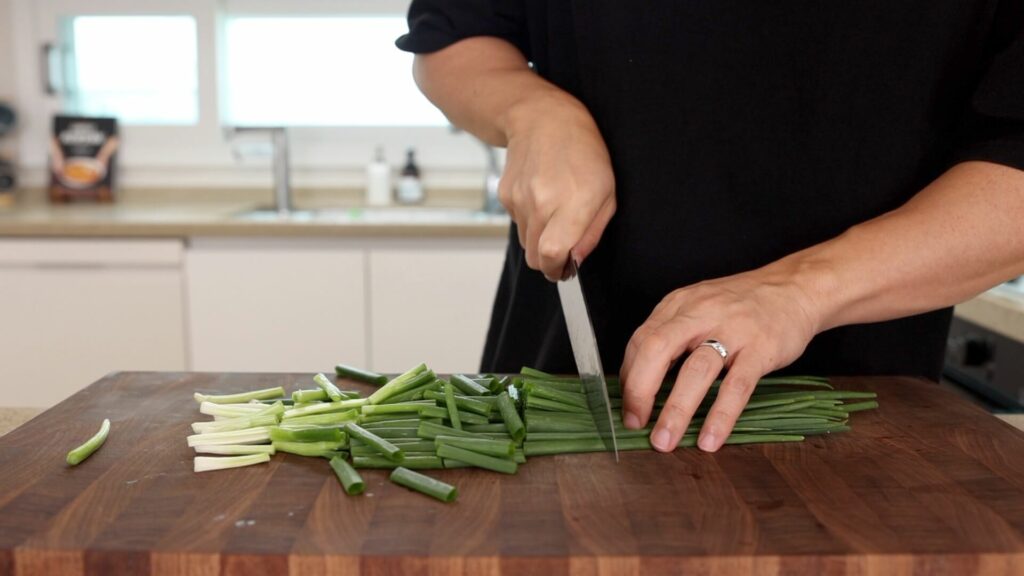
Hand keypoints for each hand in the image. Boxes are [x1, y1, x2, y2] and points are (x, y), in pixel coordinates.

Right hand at [500, 94, 615, 279]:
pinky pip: (517, 223)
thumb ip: (593, 232)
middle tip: (562, 252)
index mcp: (572, 203)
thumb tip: (576, 260)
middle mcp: (541, 203)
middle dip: (549, 262)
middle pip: (535, 258)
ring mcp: (519, 200)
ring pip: (525, 243)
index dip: (557, 269)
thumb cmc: (584, 152)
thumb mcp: (608, 192)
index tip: (566, 270)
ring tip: (554, 215)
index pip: (551, 255)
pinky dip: (529, 220)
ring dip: (539, 240)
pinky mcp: (505, 195)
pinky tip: (541, 197)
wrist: (543, 118)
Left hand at [619, 266, 823, 451]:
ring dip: (676, 410)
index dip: (629, 376)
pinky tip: (710, 439)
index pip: (641, 340)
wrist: (795, 288)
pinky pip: (737, 387)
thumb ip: (670, 335)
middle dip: (640, 390)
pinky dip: (720, 416)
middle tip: (634, 422)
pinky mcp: (761, 349)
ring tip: (664, 441)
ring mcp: (733, 330)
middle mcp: (701, 314)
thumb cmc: (741, 305)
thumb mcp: (698, 307)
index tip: (626, 406)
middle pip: (658, 349)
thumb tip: (638, 379)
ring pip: (696, 371)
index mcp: (679, 305)